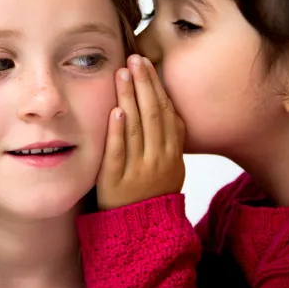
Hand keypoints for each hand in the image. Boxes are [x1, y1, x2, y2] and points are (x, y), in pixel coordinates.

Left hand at [97, 54, 185, 209]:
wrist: (141, 228)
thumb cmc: (154, 191)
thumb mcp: (172, 166)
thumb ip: (172, 138)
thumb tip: (171, 107)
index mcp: (172, 152)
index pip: (166, 112)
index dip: (156, 86)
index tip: (147, 64)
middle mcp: (158, 159)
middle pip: (152, 114)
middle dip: (144, 84)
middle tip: (135, 59)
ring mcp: (138, 170)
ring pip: (136, 129)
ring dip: (130, 98)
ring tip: (123, 74)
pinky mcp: (116, 181)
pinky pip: (119, 153)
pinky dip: (118, 132)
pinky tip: (116, 111)